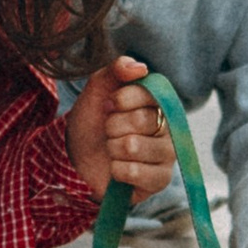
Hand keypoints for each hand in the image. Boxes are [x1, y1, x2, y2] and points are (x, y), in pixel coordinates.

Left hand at [65, 54, 173, 203]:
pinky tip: (118, 169)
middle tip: (110, 131)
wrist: (78, 158)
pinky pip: (134, 172)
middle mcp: (169, 126)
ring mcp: (167, 154)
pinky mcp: (160, 179)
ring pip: (133, 146)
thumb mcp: (97, 90)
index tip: (109, 105)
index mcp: (157, 102)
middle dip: (112, 126)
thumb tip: (140, 67)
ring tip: (113, 150)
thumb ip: (116, 70)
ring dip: (112, 149)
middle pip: (140, 120)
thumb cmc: (92, 122)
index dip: (120, 99)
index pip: (148, 93)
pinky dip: (116, 170)